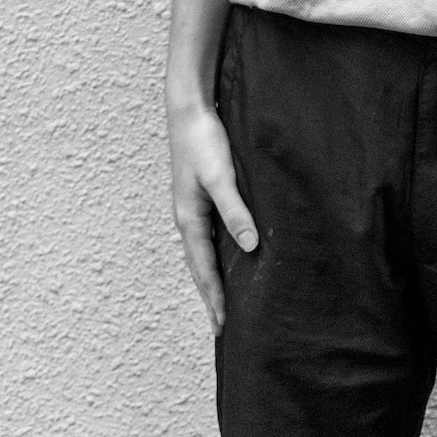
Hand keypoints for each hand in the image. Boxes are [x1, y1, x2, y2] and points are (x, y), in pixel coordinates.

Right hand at [166, 95, 258, 332]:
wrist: (189, 108)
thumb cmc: (203, 141)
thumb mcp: (220, 177)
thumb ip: (235, 210)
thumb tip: (249, 248)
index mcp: (189, 220)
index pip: (203, 270)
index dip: (214, 298)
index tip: (223, 327)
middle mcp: (188, 218)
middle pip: (199, 267)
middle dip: (210, 296)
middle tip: (221, 326)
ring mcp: (192, 207)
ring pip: (202, 252)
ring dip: (211, 277)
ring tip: (223, 299)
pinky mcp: (200, 194)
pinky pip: (207, 235)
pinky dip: (215, 254)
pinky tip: (228, 254)